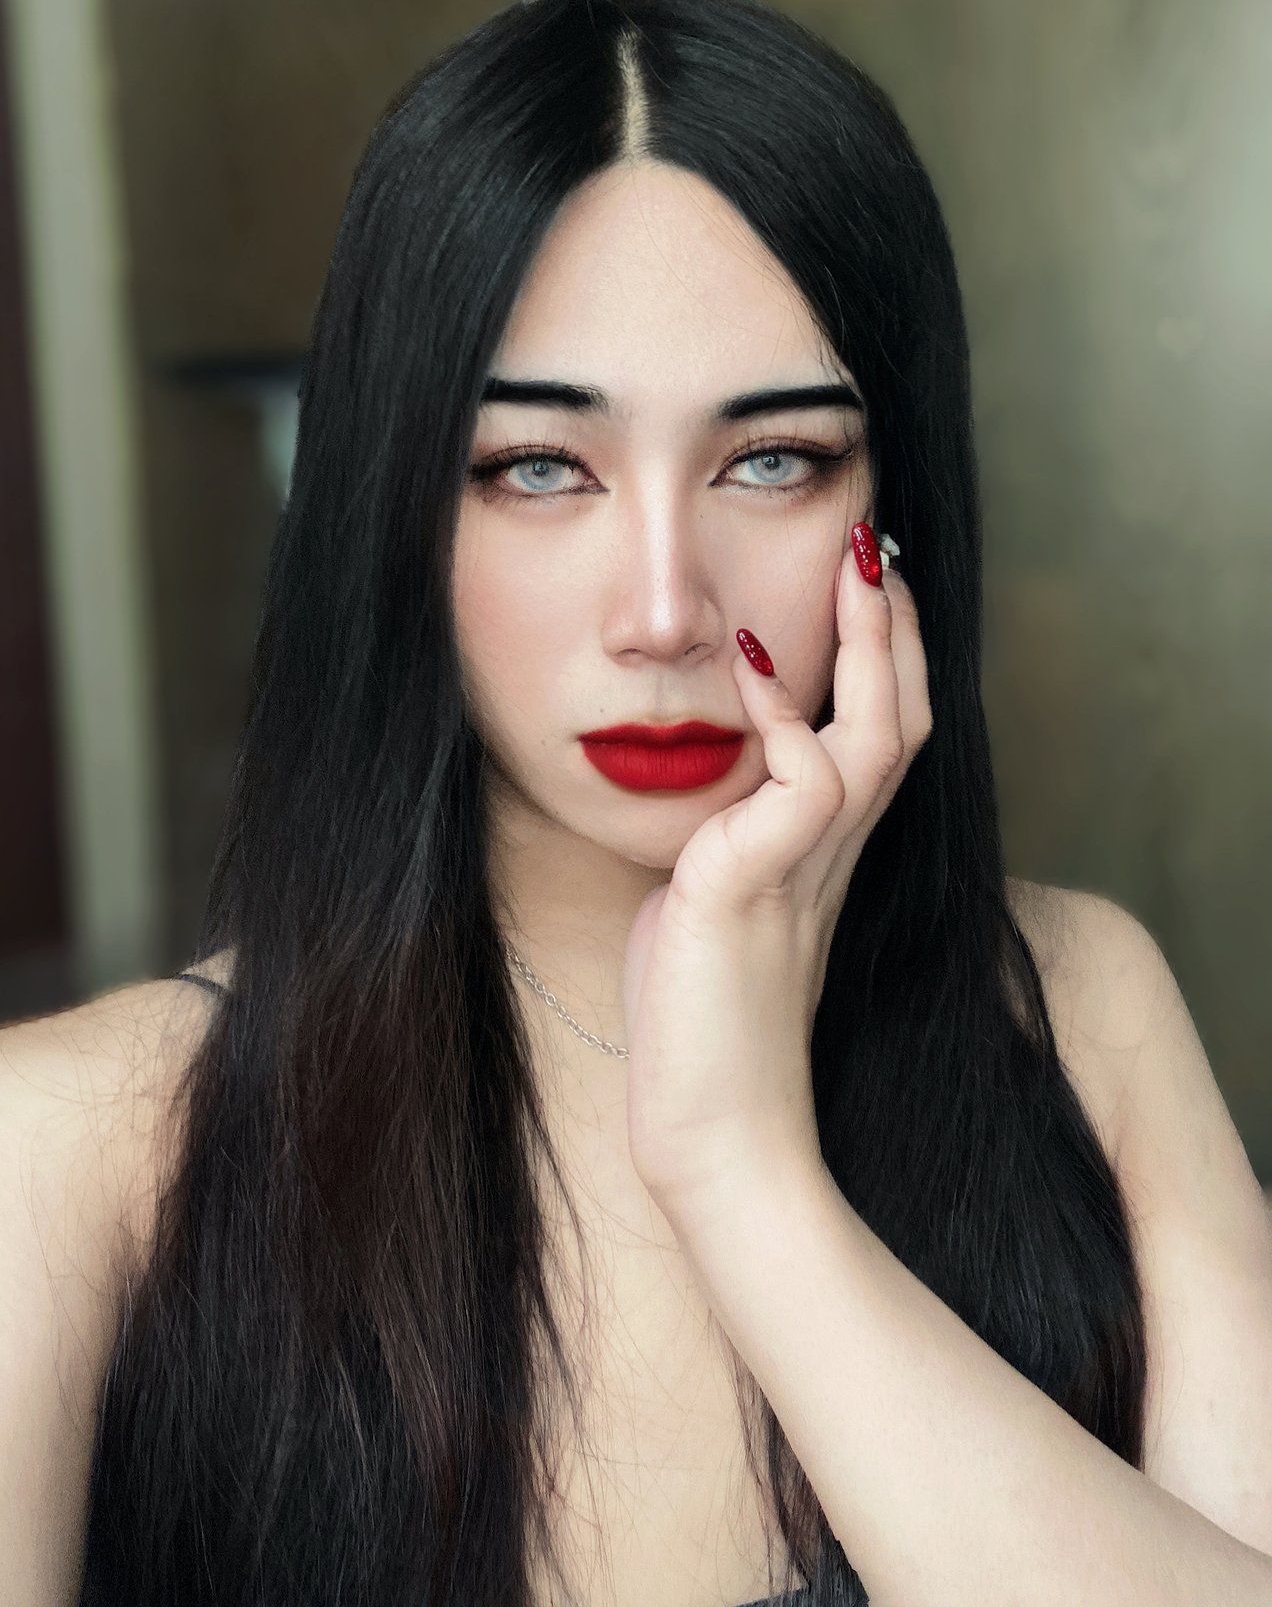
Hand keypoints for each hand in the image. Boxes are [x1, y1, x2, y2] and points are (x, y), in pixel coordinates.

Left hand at [622, 523, 932, 1221]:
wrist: (712, 1131)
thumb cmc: (703, 1022)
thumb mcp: (715, 900)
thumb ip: (732, 839)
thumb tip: (718, 786)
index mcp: (826, 852)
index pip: (879, 733)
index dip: (886, 658)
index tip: (870, 582)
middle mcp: (834, 853)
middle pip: (902, 716)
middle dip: (896, 628)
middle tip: (882, 546)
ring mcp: (804, 868)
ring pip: (877, 734)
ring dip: (870, 645)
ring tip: (859, 567)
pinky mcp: (755, 886)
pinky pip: (800, 781)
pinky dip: (783, 716)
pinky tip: (756, 664)